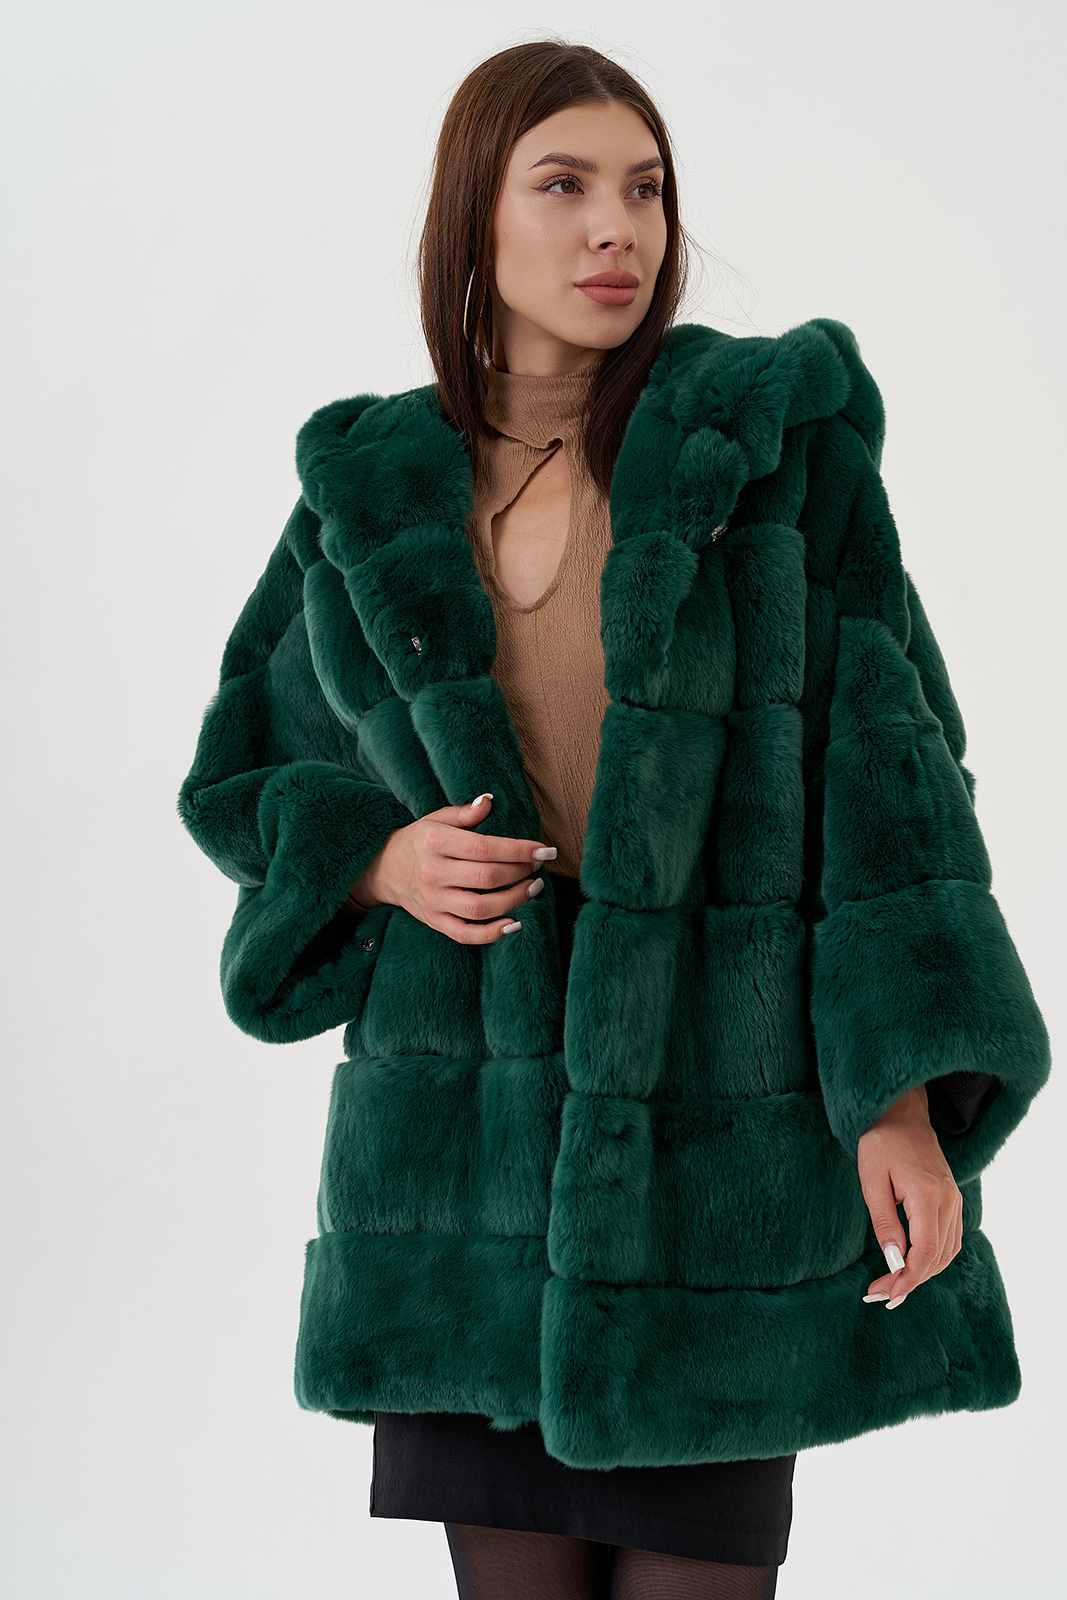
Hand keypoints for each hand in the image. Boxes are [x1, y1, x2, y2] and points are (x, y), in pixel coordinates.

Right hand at [346, 792, 554, 944]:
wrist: (383, 869)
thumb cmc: (417, 840)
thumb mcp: (435, 819)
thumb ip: (463, 813)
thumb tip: (489, 802)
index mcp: (434, 842)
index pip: (484, 847)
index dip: (519, 850)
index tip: (544, 849)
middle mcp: (432, 873)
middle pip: (486, 877)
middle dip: (520, 872)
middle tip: (537, 867)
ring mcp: (432, 900)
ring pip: (480, 907)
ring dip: (514, 900)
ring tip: (533, 888)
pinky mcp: (434, 921)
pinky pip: (465, 934)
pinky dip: (491, 934)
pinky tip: (513, 923)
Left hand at [856, 1084, 963, 1310]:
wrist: (901, 1113)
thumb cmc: (880, 1143)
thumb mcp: (872, 1181)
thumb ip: (885, 1223)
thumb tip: (893, 1263)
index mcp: (927, 1195)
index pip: (924, 1253)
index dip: (906, 1280)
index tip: (883, 1293)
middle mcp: (948, 1201)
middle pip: (937, 1258)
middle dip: (911, 1282)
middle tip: (881, 1294)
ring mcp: (954, 1200)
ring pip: (947, 1252)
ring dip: (924, 1273)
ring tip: (893, 1285)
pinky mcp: (952, 1199)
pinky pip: (950, 1239)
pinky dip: (934, 1258)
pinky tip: (912, 1265)